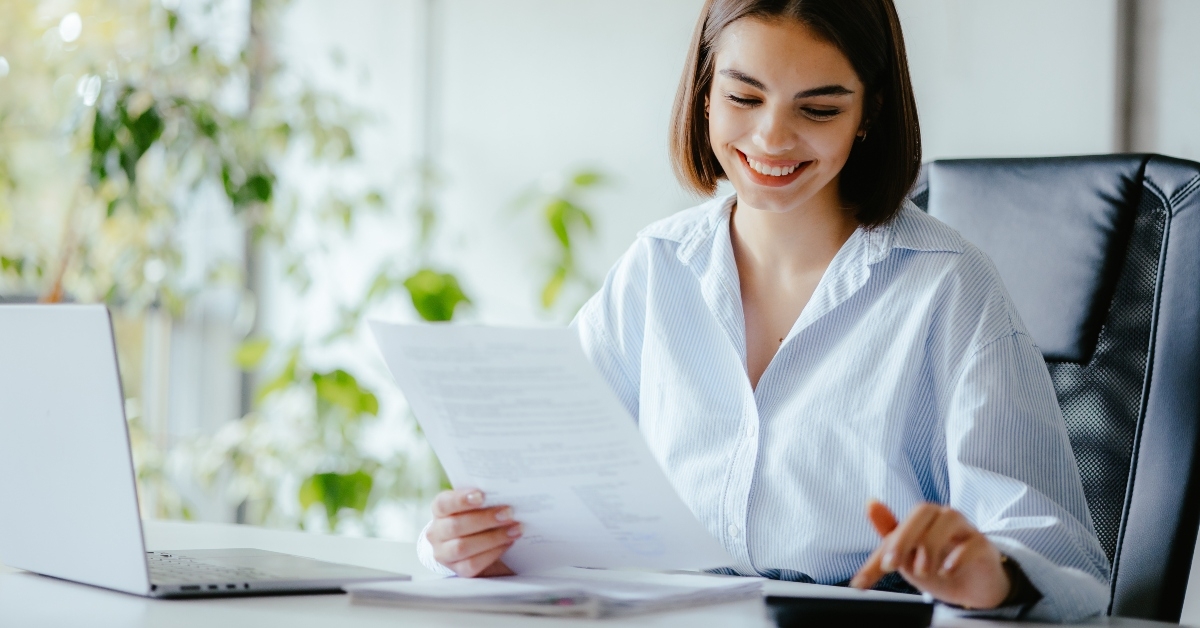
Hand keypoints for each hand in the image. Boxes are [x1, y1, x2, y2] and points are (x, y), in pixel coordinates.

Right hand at [426, 488, 521, 576]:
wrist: (473, 545)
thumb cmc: (477, 517)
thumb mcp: (476, 506)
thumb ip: (485, 500)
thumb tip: (506, 492)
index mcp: (439, 510)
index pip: (444, 503)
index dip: (461, 500)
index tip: (482, 495)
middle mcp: (437, 532)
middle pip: (455, 526)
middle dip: (485, 519)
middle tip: (508, 513)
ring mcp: (444, 553)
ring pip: (463, 547)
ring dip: (493, 537)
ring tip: (514, 529)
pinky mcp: (457, 570)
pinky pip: (472, 564)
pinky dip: (493, 553)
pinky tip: (508, 543)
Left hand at [850, 500, 1010, 608]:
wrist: (973, 589)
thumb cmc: (938, 566)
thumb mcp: (908, 558)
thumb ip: (889, 538)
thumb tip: (870, 503)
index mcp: (921, 520)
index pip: (897, 528)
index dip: (881, 552)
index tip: (864, 580)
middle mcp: (943, 518)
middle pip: (923, 511)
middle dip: (904, 537)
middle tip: (893, 565)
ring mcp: (966, 529)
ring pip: (949, 519)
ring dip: (930, 545)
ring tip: (923, 570)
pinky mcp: (984, 546)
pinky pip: (974, 542)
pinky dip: (959, 556)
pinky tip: (946, 571)